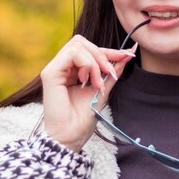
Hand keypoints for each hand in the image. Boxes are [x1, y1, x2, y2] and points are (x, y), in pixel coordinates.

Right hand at [40, 35, 135, 151]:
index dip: (107, 51)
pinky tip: (87, 81)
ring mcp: (54, 68)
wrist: (71, 137)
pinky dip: (86, 64)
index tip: (125, 56)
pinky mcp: (50, 73)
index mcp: (71, 70)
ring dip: (94, 61)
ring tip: (96, 82)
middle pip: (82, 41)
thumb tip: (128, 53)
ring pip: (78, 45)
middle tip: (109, 73)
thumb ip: (112, 70)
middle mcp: (61, 67)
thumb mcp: (103, 88)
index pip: (88, 48)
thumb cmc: (82, 118)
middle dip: (101, 54)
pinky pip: (72, 54)